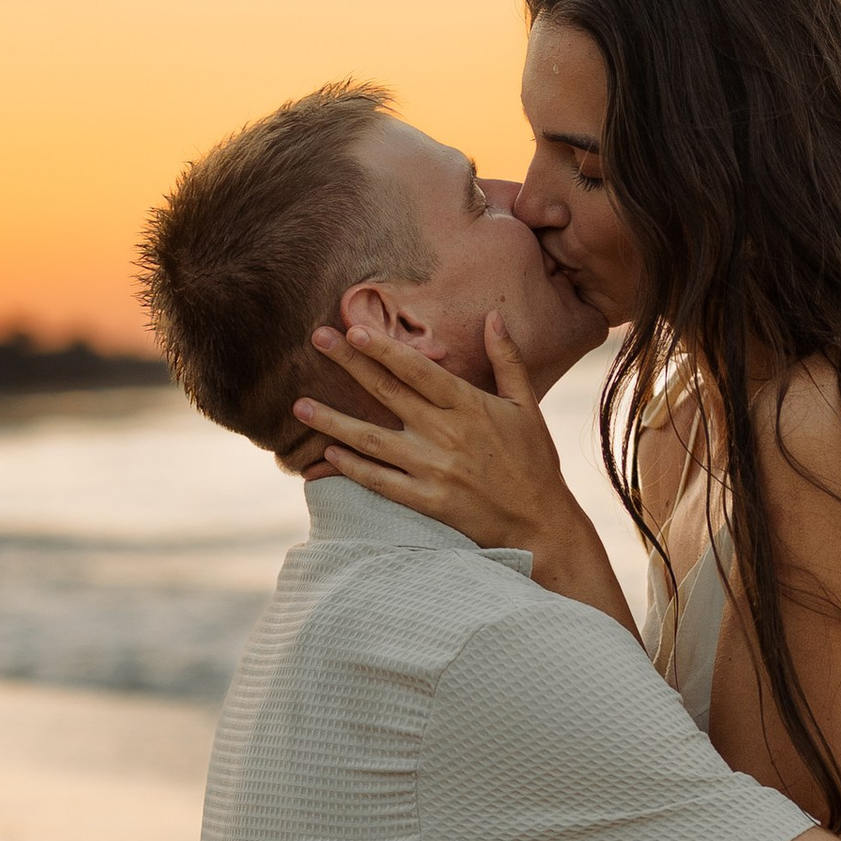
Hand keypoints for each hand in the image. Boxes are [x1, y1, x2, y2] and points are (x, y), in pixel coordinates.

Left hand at [293, 321, 632, 625]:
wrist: (541, 524)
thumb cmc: (535, 462)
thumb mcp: (527, 406)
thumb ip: (507, 359)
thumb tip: (494, 316)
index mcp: (469, 406)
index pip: (418, 370)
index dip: (384, 348)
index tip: (354, 329)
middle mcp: (447, 434)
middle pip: (388, 393)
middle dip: (350, 364)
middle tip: (317, 340)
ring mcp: (434, 469)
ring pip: (372, 440)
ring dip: (333, 421)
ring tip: (299, 405)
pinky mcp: (427, 501)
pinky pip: (380, 481)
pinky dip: (352, 468)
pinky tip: (326, 455)